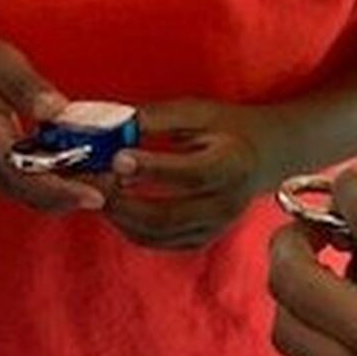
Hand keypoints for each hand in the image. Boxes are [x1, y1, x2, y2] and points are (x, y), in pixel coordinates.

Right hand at [0, 34, 103, 215]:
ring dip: (72, 191)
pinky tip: (90, 166)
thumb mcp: (1, 64)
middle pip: (35, 197)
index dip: (62, 192)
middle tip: (118, 182)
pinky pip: (35, 184)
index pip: (24, 179)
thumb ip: (29, 88)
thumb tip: (57, 110)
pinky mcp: (3, 166)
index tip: (95, 195)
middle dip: (76, 196)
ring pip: (37, 196)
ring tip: (111, 176)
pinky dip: (63, 181)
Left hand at [102, 100, 284, 251]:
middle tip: (93, 183)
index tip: (116, 158)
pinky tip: (114, 206)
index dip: (151, 169)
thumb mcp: (195, 113)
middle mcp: (228, 203)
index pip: (190, 174)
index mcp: (232, 164)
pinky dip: (130, 227)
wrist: (263, 155)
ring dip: (121, 216)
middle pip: (169, 215)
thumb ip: (154, 119)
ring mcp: (215, 227)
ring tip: (97, 193)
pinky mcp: (202, 238)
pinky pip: (159, 242)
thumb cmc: (225, 128)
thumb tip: (110, 124)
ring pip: (159, 234)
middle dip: (124, 202)